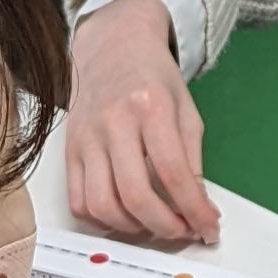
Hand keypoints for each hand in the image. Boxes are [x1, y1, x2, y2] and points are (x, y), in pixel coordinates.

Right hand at [65, 0, 219, 245]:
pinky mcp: (70, 151)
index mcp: (150, 107)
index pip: (173, 172)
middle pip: (135, 195)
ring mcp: (87, 138)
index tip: (208, 226)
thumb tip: (200, 208)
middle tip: (183, 230)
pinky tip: (124, 215)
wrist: (111, 47)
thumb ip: (193, 159)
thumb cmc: (151, 76)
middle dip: (166, 227)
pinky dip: (102, 220)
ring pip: (102, 205)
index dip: (194, 209)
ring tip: (154, 224)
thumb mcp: (186, 110)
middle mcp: (113, 123)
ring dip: (134, 228)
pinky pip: (79, 201)